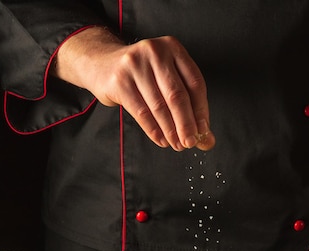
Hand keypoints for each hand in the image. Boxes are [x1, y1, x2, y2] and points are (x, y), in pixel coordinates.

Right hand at [52, 27, 214, 150]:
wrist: (100, 63)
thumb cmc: (141, 74)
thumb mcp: (165, 79)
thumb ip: (189, 105)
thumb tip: (207, 139)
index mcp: (173, 48)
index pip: (195, 83)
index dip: (201, 110)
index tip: (204, 131)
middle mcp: (155, 52)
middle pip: (177, 95)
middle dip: (186, 124)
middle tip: (191, 142)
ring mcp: (135, 65)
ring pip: (159, 106)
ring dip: (170, 130)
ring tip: (177, 144)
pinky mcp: (119, 81)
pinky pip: (141, 112)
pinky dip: (154, 130)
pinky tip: (161, 140)